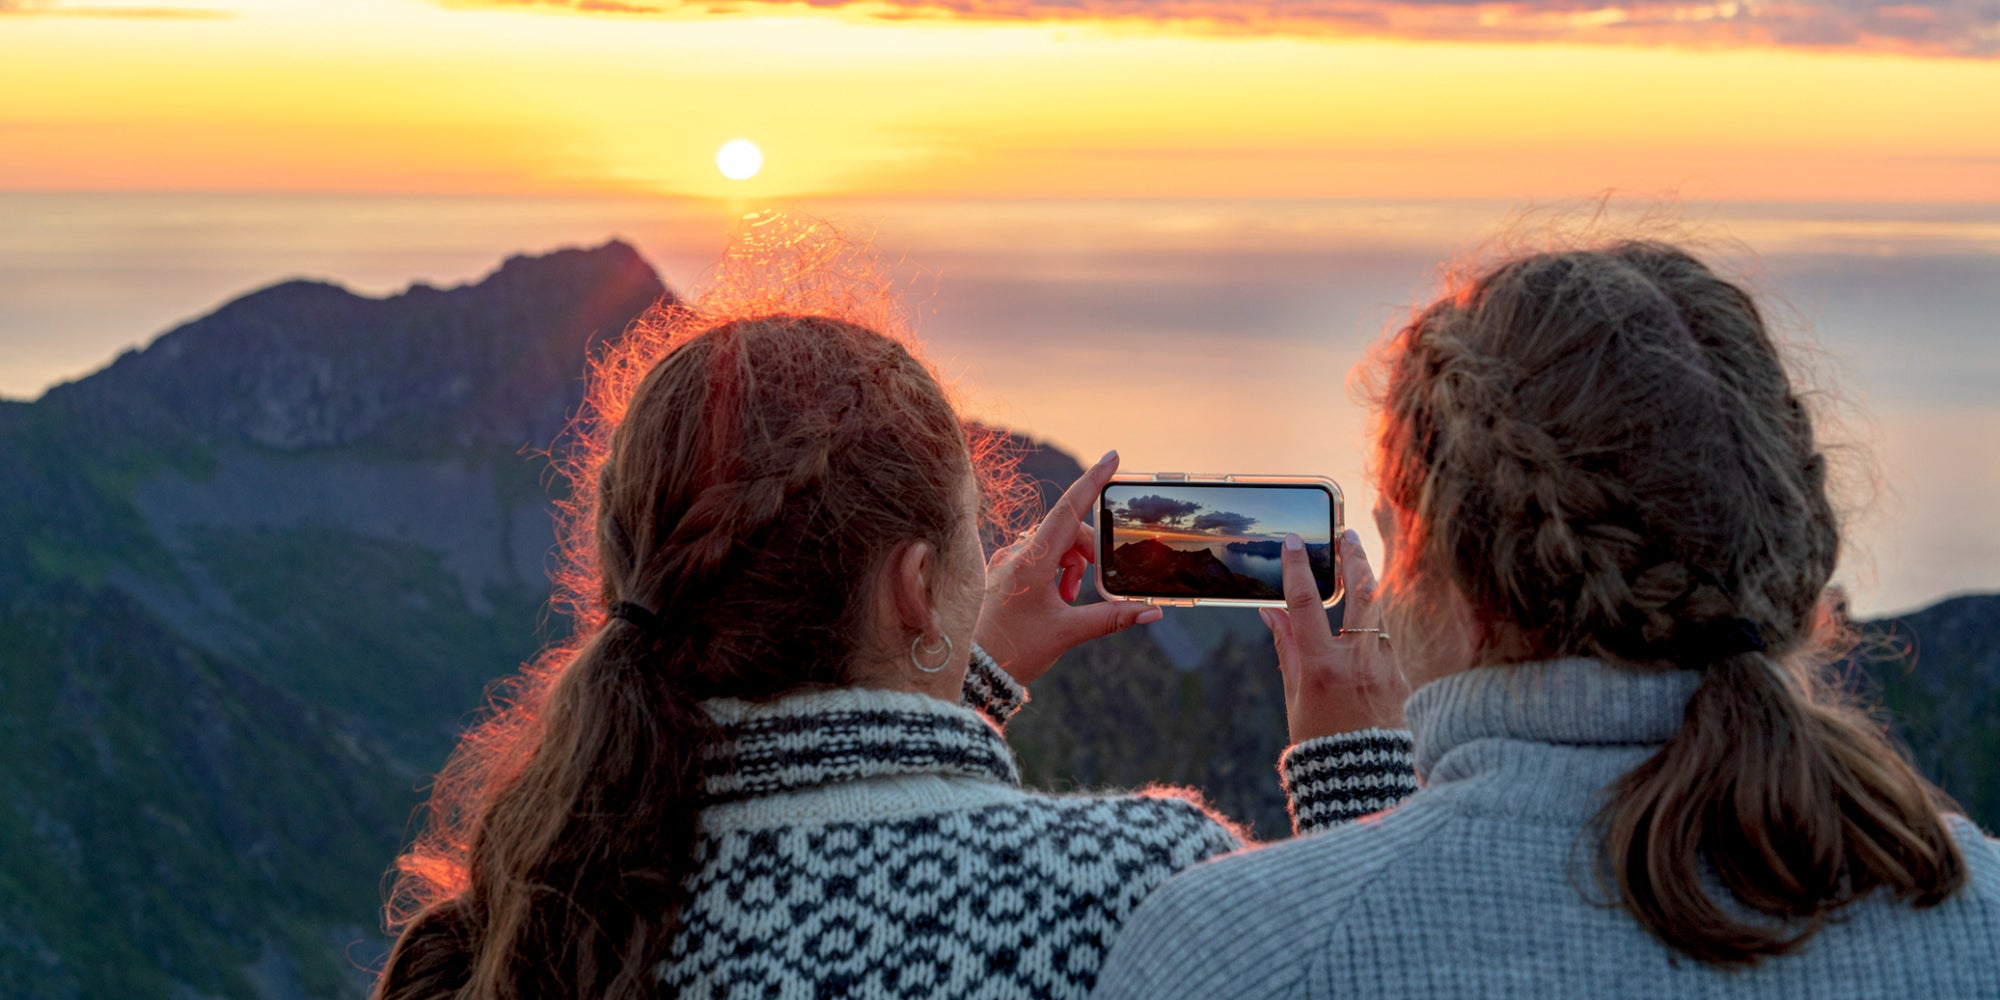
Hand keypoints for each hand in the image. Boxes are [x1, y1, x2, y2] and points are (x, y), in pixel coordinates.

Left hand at [975, 450, 1163, 685]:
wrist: (972, 670)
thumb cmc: (1015, 650)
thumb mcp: (1067, 632)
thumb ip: (1111, 618)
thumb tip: (1151, 611)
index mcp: (1032, 561)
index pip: (1069, 510)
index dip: (1093, 481)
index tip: (1113, 457)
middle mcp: (1017, 553)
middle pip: (1068, 531)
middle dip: (1089, 553)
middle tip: (1090, 589)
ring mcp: (1007, 560)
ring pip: (1054, 544)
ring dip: (1072, 564)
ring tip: (1069, 599)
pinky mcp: (1003, 571)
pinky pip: (1037, 556)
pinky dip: (1056, 570)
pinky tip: (1057, 598)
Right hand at [1258, 528, 1410, 742]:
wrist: (1365, 782)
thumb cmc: (1321, 743)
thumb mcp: (1295, 697)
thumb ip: (1287, 648)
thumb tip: (1271, 611)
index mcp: (1323, 668)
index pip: (1305, 604)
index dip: (1297, 569)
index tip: (1292, 543)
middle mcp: (1359, 663)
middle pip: (1362, 593)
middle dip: (1354, 558)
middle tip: (1346, 534)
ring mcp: (1387, 668)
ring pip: (1381, 613)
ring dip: (1369, 588)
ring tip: (1358, 567)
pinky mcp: (1404, 677)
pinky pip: (1388, 642)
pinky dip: (1375, 628)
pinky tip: (1366, 623)